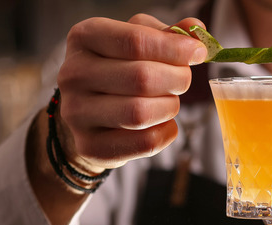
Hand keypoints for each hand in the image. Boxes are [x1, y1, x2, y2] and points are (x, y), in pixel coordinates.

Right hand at [56, 14, 206, 171]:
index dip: (175, 48)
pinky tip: (163, 123)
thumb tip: (196, 30)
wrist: (87, 112)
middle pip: (142, 78)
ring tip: (170, 101)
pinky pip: (144, 142)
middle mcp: (73, 74)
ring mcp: (77, 113)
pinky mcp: (90, 146)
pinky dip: (166, 132)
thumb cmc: (118, 68)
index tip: (198, 53)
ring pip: (141, 113)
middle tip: (184, 80)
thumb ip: (168, 34)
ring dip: (170, 106)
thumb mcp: (138, 42)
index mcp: (84, 37)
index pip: (135, 40)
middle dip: (177, 79)